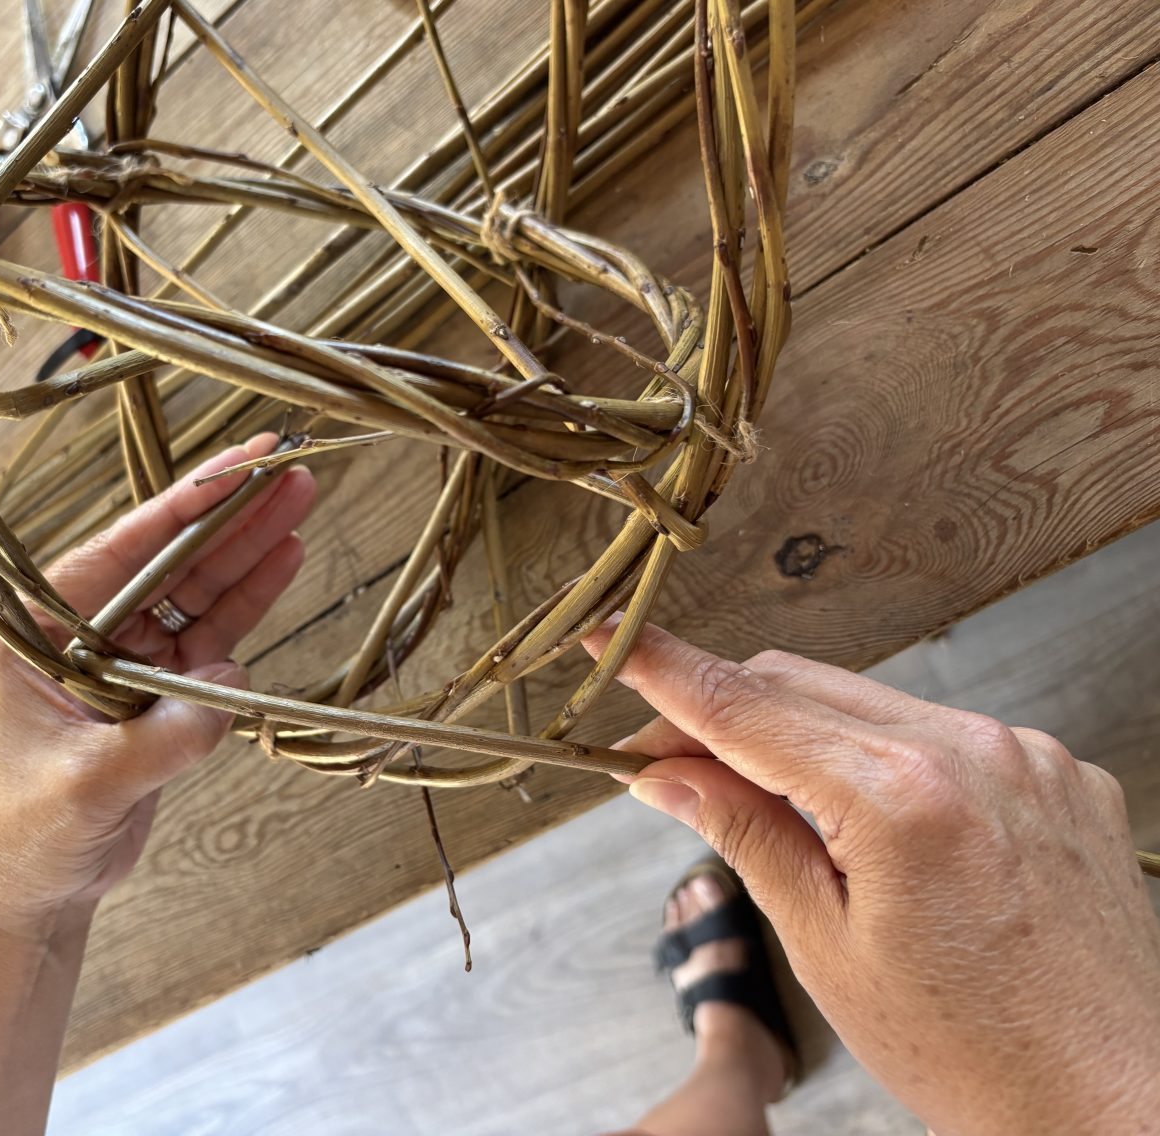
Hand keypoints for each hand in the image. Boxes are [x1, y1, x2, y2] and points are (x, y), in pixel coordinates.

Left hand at [0, 433, 314, 937]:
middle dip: (231, 514)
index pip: (124, 548)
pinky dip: (249, 600)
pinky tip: (286, 559)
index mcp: (38, 626)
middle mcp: (80, 627)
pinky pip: (211, 634)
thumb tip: (232, 685)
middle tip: (291, 467)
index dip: (189, 503)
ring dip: (248, 548)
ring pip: (196, 588)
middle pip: (169, 557)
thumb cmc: (27, 837)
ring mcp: (123, 655)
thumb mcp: (87, 786)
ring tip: (301, 499)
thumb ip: (161, 737)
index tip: (243, 459)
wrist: (31, 893)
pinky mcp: (159, 689)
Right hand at [588, 623, 1159, 1135]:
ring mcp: (1026, 757)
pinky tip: (862, 817)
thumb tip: (671, 776)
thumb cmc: (977, 1055)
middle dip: (719, 710)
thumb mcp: (827, 948)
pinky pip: (941, 733)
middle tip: (660, 761)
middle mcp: (972, 752)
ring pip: (868, 702)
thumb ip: (745, 835)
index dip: (663, 669)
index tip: (612, 634)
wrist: (1115, 1105)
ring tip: (759, 799)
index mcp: (901, 797)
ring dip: (798, 733)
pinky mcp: (1060, 775)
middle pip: (798, 685)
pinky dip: (880, 755)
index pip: (745, 706)